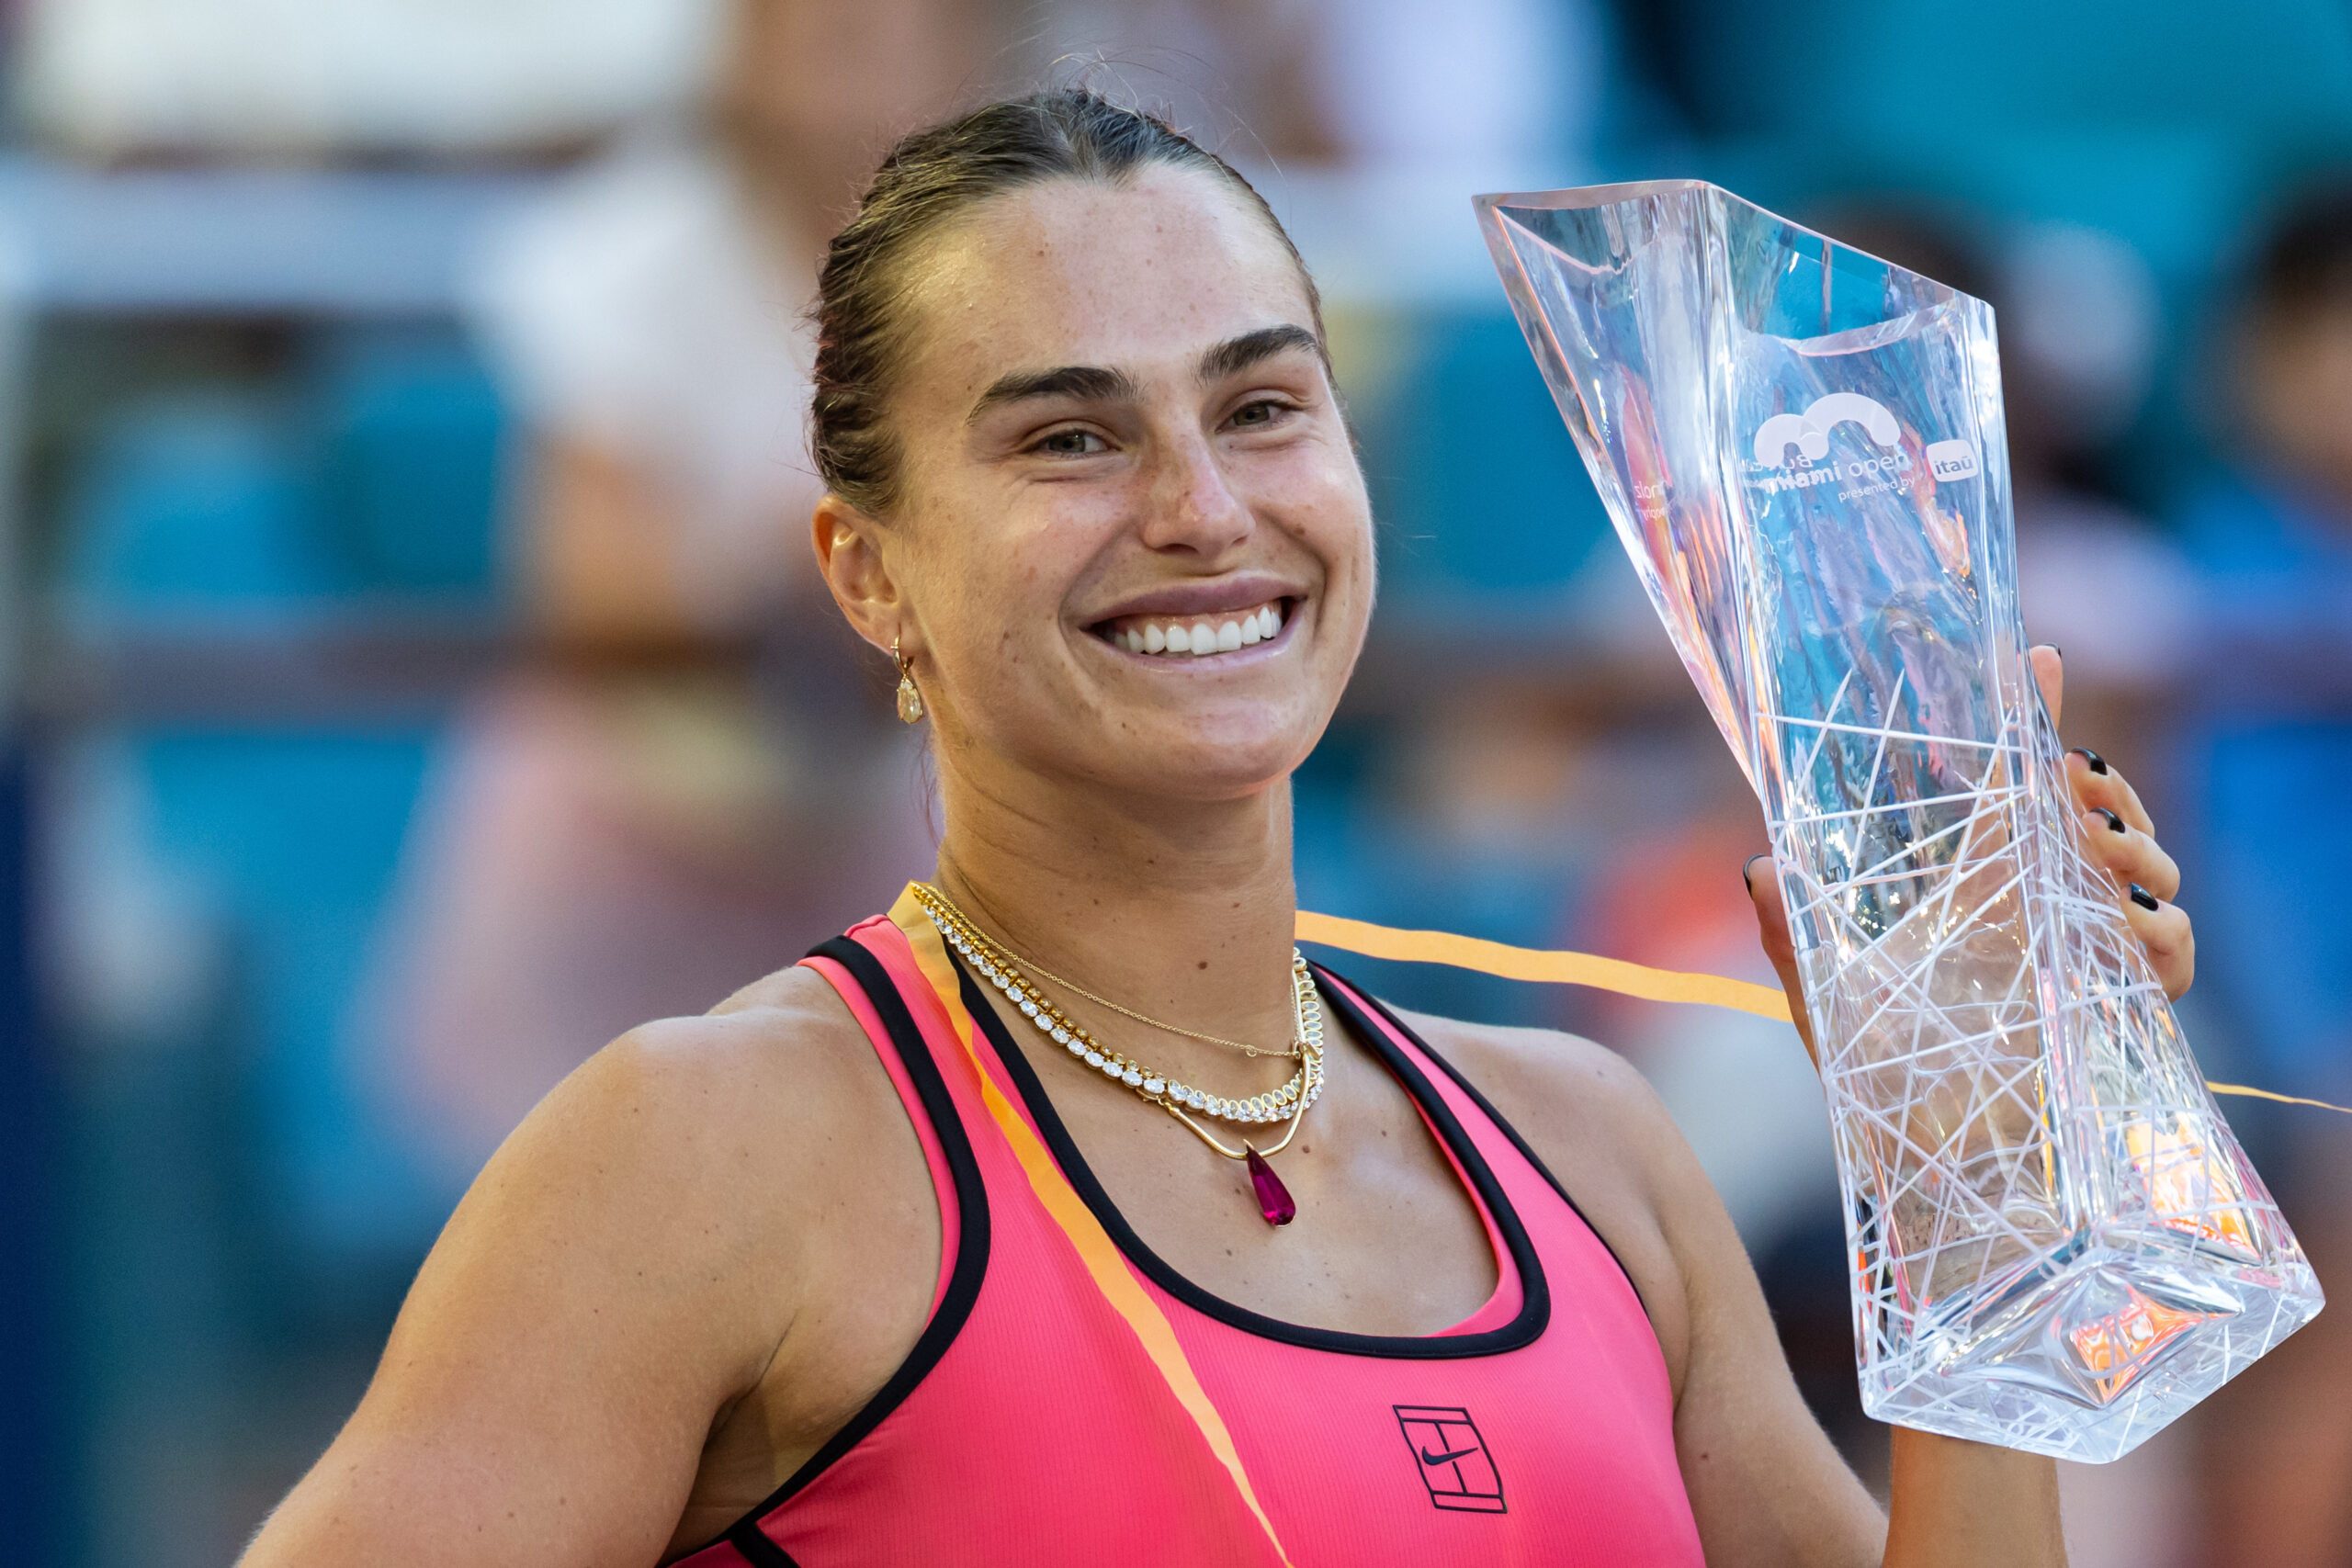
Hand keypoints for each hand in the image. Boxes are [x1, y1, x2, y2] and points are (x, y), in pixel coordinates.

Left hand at [1741, 643, 2195, 1067]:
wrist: (1934, 1167)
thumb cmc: (1881, 1087)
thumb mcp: (1825, 1000)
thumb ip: (1788, 932)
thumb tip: (1754, 865)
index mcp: (1977, 890)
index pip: (2011, 787)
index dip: (2032, 720)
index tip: (2035, 658)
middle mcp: (2039, 913)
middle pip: (2101, 813)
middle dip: (2102, 786)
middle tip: (2071, 786)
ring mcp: (2086, 957)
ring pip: (2147, 870)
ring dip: (2133, 848)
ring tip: (2096, 854)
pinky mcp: (2121, 1010)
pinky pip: (2171, 952)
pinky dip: (2162, 933)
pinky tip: (2131, 930)